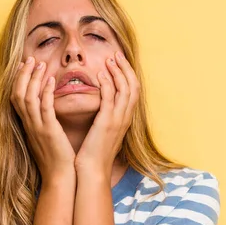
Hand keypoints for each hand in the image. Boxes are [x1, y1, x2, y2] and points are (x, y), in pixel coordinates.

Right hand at [10, 56, 75, 180]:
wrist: (60, 177)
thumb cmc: (57, 159)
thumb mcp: (46, 138)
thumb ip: (44, 122)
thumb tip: (47, 110)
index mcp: (27, 126)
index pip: (16, 98)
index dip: (19, 81)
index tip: (25, 66)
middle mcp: (29, 125)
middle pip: (17, 94)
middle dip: (23, 75)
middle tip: (30, 59)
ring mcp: (37, 128)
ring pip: (28, 98)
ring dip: (33, 79)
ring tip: (41, 64)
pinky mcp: (49, 132)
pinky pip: (44, 108)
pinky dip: (46, 92)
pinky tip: (52, 80)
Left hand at [75, 51, 139, 176]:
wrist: (91, 171)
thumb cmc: (93, 154)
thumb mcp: (103, 132)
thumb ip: (106, 118)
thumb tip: (102, 108)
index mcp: (125, 119)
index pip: (133, 90)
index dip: (127, 74)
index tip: (118, 61)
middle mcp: (125, 118)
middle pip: (133, 85)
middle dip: (125, 67)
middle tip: (116, 53)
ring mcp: (117, 120)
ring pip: (125, 89)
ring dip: (118, 71)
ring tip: (109, 59)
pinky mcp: (106, 123)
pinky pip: (110, 98)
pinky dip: (107, 83)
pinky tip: (100, 73)